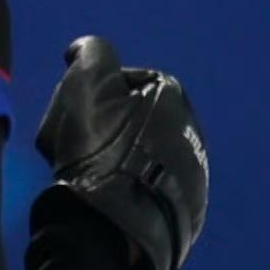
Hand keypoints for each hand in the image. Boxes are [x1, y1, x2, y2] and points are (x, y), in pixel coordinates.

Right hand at [29, 37, 204, 269]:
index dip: (92, 92)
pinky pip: (147, 189)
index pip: (123, 81)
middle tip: (78, 143)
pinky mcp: (187, 208)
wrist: (118, 219)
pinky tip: (106, 195)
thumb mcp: (87, 82)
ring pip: (137, 155)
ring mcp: (194, 173)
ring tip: (89, 172)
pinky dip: (126, 188)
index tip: (75, 111)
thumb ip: (90, 53)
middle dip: (100, 127)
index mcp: (175, 98)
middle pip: (129, 119)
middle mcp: (193, 132)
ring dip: (111, 158)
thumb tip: (84, 50)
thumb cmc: (100, 145)